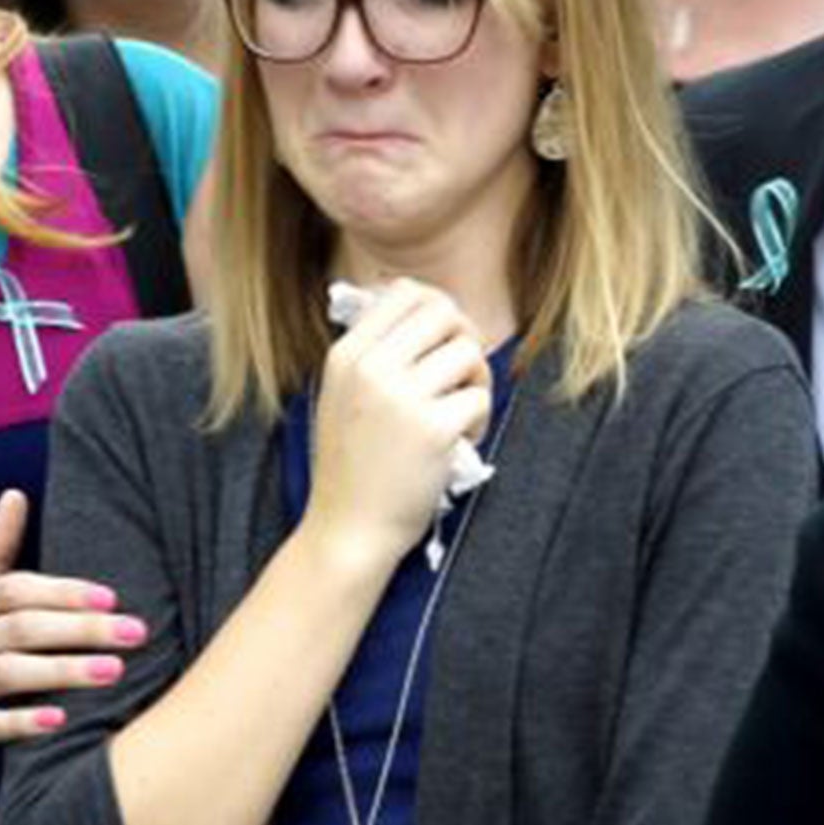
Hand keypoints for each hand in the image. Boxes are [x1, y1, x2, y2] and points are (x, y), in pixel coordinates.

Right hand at [0, 489, 146, 794]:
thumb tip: (16, 494)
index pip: (13, 589)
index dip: (62, 590)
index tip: (111, 597)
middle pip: (19, 627)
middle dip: (80, 628)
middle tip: (135, 632)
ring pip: (5, 673)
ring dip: (62, 671)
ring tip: (112, 672)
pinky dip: (18, 722)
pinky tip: (58, 721)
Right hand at [304, 281, 491, 574]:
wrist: (347, 531)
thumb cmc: (353, 465)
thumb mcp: (342, 394)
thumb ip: (373, 350)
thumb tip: (418, 300)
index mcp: (347, 354)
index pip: (406, 293)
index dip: (437, 310)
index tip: (442, 341)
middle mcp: (371, 368)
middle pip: (444, 312)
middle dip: (464, 339)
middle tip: (461, 375)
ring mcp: (401, 398)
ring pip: (469, 352)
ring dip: (477, 381)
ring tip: (460, 413)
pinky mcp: (433, 430)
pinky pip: (480, 398)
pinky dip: (479, 421)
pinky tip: (459, 444)